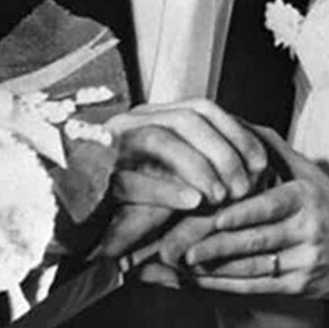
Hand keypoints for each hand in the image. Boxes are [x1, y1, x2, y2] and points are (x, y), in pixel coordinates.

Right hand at [95, 99, 270, 261]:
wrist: (67, 219)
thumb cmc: (126, 202)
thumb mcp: (168, 179)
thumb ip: (199, 166)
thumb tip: (250, 166)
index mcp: (149, 117)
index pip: (201, 108)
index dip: (237, 132)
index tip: (261, 163)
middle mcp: (129, 123)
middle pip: (188, 119)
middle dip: (224, 152)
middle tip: (244, 188)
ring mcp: (107, 147)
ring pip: (162, 140)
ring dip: (200, 167)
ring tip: (221, 197)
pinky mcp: (90, 178)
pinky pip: (131, 178)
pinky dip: (166, 190)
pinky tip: (192, 203)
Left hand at [168, 139, 328, 299]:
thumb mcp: (310, 174)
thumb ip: (273, 149)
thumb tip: (235, 121)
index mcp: (306, 199)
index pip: (270, 206)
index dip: (242, 214)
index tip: (214, 216)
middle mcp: (307, 231)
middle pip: (256, 240)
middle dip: (218, 246)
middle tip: (181, 248)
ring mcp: (303, 261)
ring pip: (254, 267)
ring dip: (217, 269)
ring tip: (184, 266)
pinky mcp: (298, 287)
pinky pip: (258, 286)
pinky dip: (228, 285)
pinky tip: (203, 282)